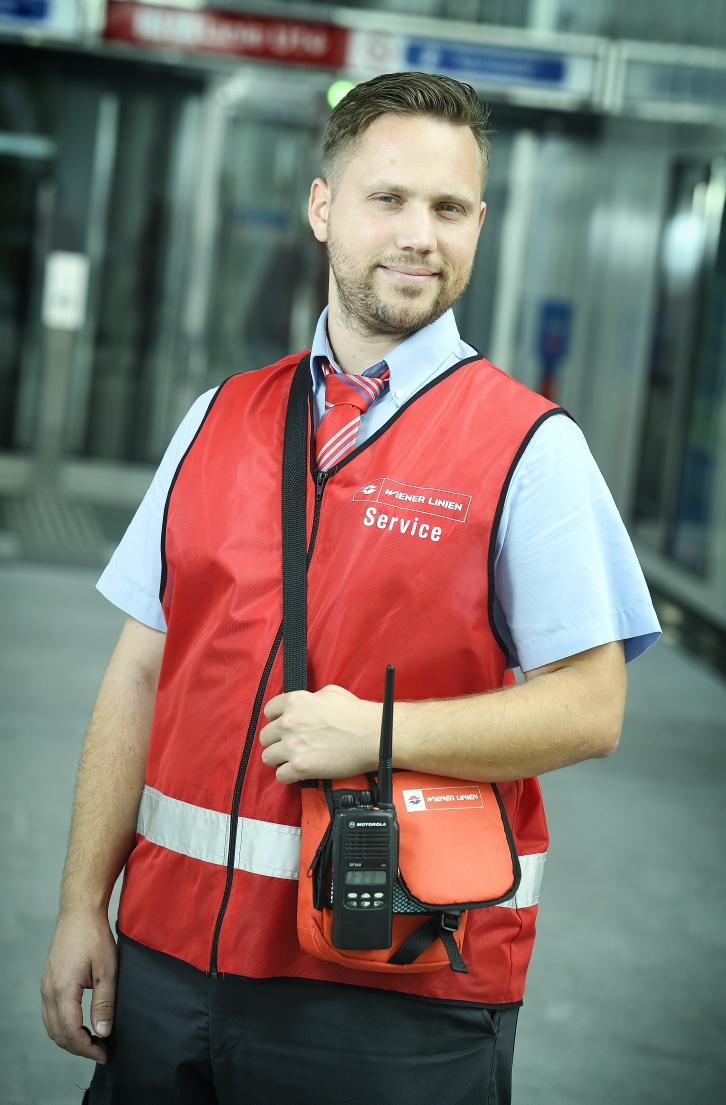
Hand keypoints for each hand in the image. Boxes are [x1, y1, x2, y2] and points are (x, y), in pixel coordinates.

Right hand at [41, 910, 116, 1063]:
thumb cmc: (94, 936)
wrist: (79, 912)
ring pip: (51, 1026)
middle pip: (58, 1034)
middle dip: (79, 1048)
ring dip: (70, 1039)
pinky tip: (80, 1025)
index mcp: (63, 990)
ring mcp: (45, 987)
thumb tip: (102, 1032)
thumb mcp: (107, 970)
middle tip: (101, 1050)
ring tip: (93, 1041)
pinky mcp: (47, 982)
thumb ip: (104, 1003)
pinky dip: (63, 1026)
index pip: (71, 1032)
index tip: (104, 1054)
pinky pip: (50, 1014)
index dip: (88, 1049)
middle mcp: (48, 991)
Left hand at [260, 685, 380, 783]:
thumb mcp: (331, 692)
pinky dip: (288, 776)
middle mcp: (289, 722)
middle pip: (265, 736)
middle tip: (289, 746)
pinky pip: (280, 776)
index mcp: (295, 701)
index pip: (268, 711)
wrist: (374, 735)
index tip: (283, 728)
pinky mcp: (300, 766)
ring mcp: (293, 745)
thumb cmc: (357, 715)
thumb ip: (311, 697)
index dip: (275, 720)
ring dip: (279, 760)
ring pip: (268, 757)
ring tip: (292, 761)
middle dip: (276, 742)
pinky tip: (298, 773)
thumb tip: (308, 702)